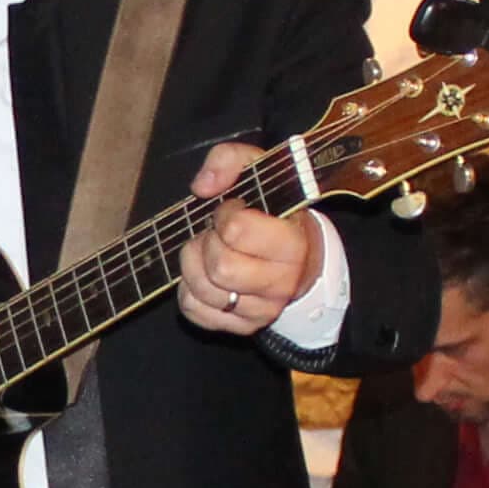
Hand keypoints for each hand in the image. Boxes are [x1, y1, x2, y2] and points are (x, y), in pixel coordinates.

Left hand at [177, 141, 322, 336]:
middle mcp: (281, 283)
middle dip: (206, 244)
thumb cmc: (273, 211)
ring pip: (202, 291)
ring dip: (193, 266)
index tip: (231, 211)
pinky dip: (189, 290)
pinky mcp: (241, 327)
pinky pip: (194, 311)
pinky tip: (204, 275)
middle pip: (219, 267)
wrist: (299, 256)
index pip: (236, 230)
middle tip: (215, 234)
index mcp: (291, 244)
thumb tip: (201, 187)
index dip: (224, 216)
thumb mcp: (259, 171)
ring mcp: (262, 310)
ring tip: (208, 251)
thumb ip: (229, 160)